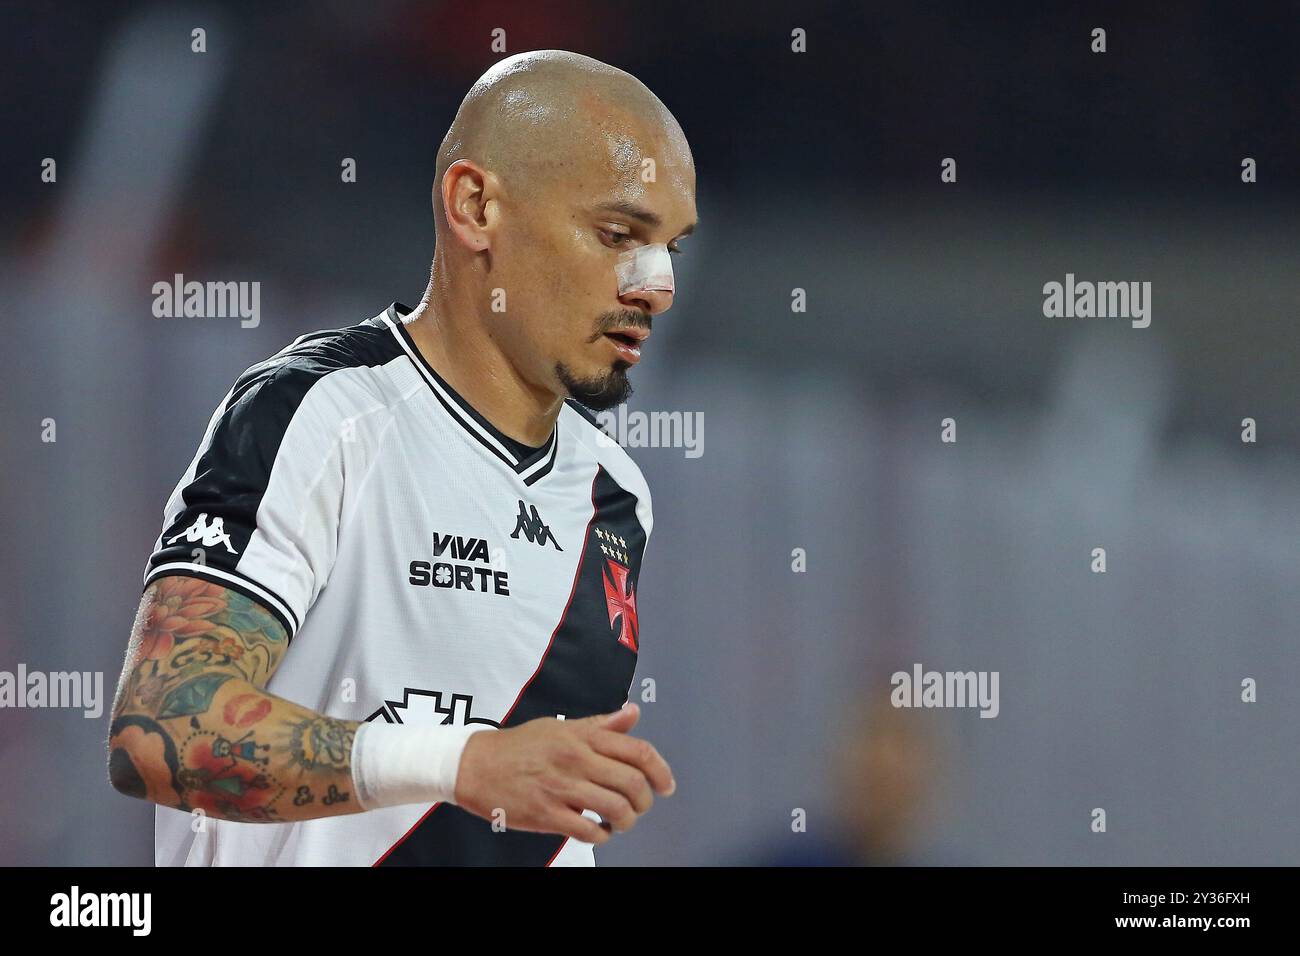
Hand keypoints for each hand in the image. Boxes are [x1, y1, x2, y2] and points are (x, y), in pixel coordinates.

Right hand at [453, 702, 674, 843]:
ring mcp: (561, 787)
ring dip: (626, 820)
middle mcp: (576, 759)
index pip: (637, 751)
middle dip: (645, 801)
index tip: (666, 785)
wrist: (475, 764)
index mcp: (582, 736)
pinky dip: (601, 835)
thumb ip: (600, 724)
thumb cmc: (521, 745)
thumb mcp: (561, 726)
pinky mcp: (546, 813)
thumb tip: (633, 713)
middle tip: (640, 806)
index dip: (661, 771)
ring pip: (615, 809)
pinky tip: (598, 830)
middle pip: (632, 783)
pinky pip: (588, 831)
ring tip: (620, 820)